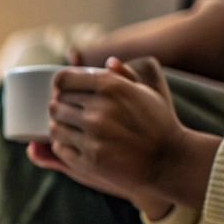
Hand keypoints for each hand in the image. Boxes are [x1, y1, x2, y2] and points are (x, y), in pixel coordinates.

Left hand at [27, 57, 183, 216]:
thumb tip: (109, 62)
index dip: (60, 86)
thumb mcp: (148, 92)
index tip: (64, 92)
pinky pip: (61, 149)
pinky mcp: (89, 161)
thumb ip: (126, 75)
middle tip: (70, 113)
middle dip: (60, 107)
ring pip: (54, 127)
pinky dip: (64, 146)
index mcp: (110, 87)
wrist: (169, 160)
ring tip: (72, 129)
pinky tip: (75, 144)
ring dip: (59, 127)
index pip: (63, 80)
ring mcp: (92, 138)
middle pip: (55, 104)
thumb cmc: (159, 123)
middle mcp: (98, 111)